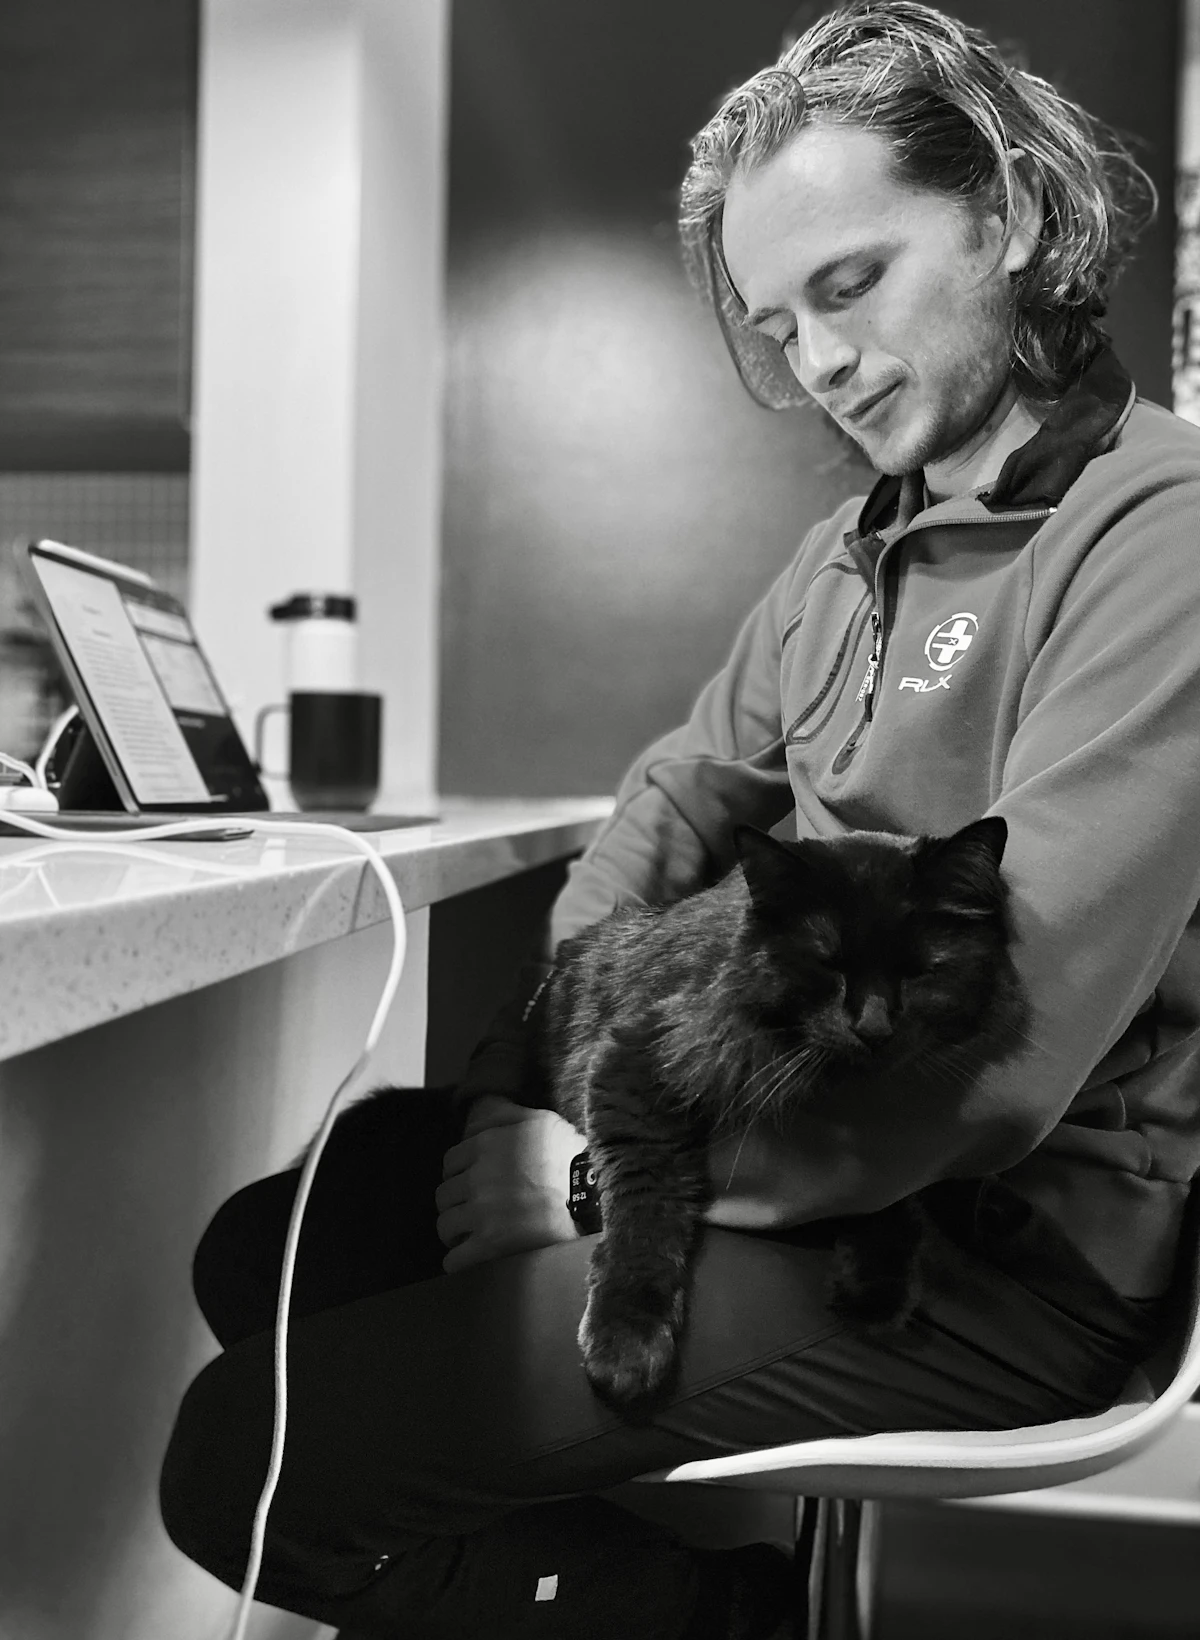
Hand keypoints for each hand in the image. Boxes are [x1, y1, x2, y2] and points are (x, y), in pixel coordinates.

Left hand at [436, 1094, 584, 1272]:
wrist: (592, 1199)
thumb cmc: (568, 1158)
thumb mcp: (540, 1120)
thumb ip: (503, 1116)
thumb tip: (472, 1125)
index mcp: (485, 1146)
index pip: (449, 1163)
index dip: (459, 1174)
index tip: (471, 1183)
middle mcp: (477, 1178)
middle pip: (444, 1196)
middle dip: (456, 1203)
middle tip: (473, 1210)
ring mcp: (482, 1212)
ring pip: (445, 1225)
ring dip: (456, 1232)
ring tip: (471, 1235)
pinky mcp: (489, 1245)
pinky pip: (455, 1258)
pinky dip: (459, 1261)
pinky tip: (471, 1258)